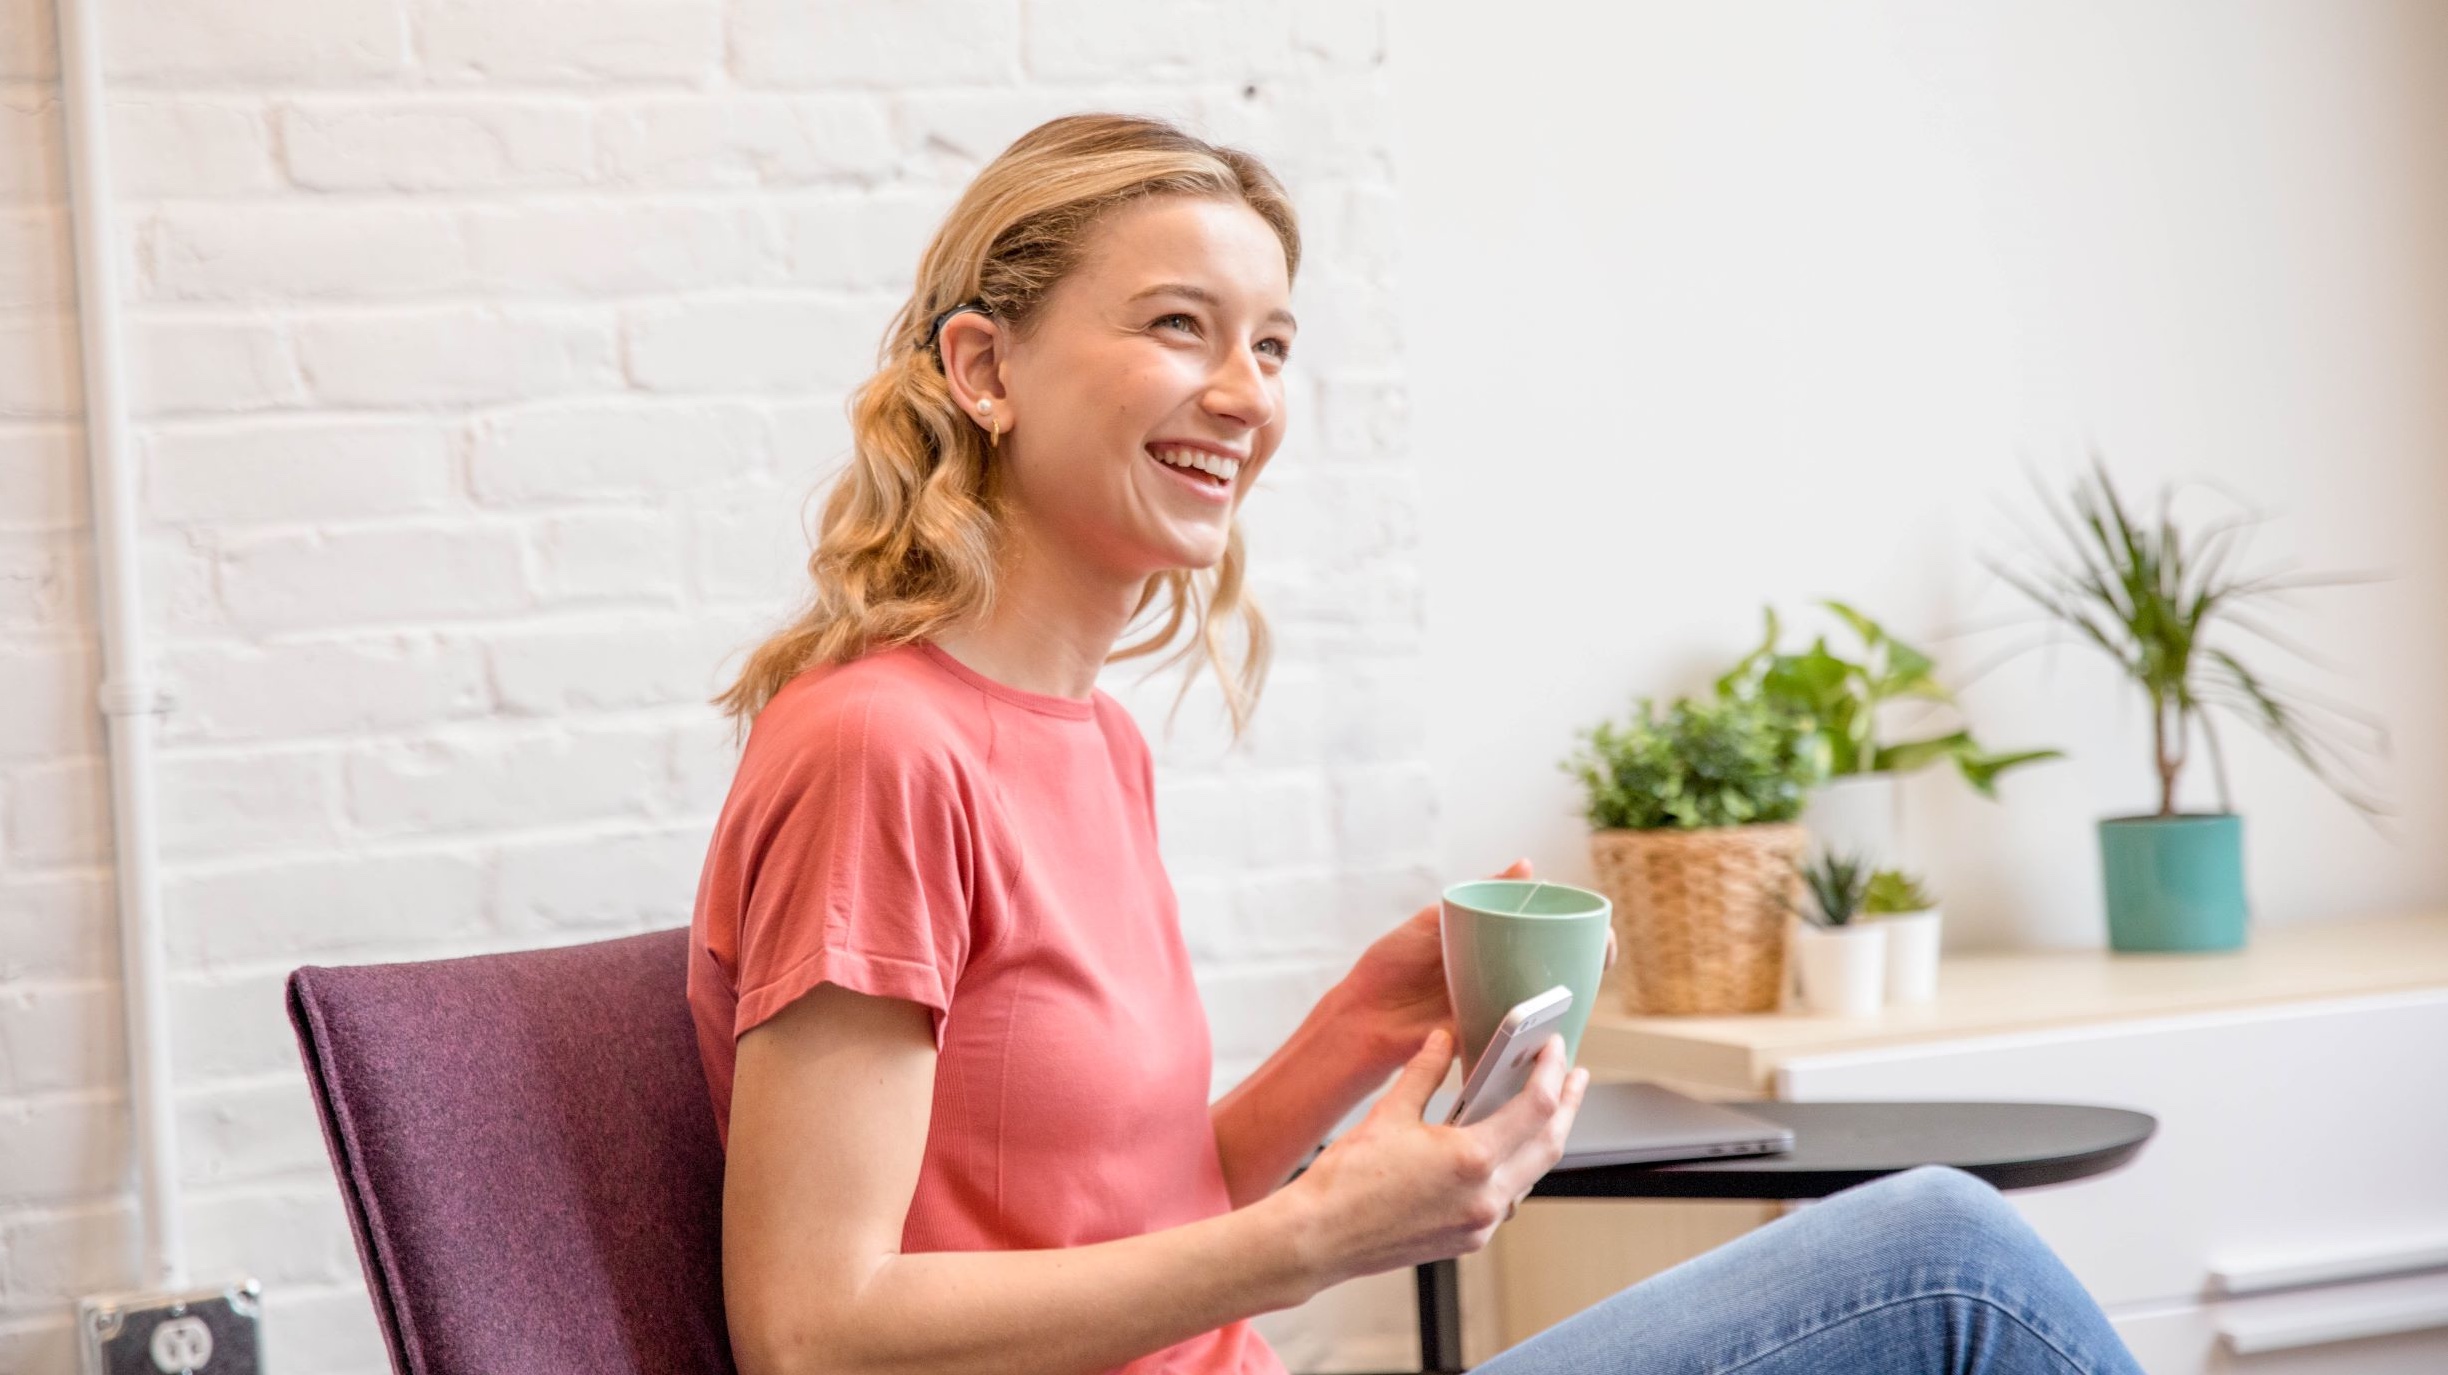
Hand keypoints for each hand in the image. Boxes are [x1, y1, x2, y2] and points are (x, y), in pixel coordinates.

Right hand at [1283, 1027, 1589, 1283]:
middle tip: (1574, 1076)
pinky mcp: (1467, 1240)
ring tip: (1542, 1109)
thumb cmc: (1348, 1181)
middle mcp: (1486, 1197)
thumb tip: (1442, 1039)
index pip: (1536, 1107)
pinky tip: (1502, 1148)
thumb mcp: (1389, 1113)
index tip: (1554, 1048)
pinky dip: (1514, 1168)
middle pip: (1549, 1144)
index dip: (1551, 1072)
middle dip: (1568, 1106)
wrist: (1320, 1238)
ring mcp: (1479, 1224)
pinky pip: (1507, 1198)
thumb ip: (1425, 1072)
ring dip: (1542, 1139)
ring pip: (1531, 1175)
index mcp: (1472, 1160)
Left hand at [1339, 859, 1617, 1073]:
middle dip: (1588, 959)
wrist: (1361, 1017)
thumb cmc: (1391, 967)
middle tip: (1604, 953)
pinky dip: (1546, 1029)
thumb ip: (1477, 898)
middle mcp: (1499, 976)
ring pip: (1547, 1001)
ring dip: (1574, 995)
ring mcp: (1496, 1008)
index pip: (1542, 934)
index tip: (1596, 925)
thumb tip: (1526, 866)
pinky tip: (1559, 1020)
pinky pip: (1526, 1033)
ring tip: (1590, 982)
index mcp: (1488, 947)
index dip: (1575, 930)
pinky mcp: (1489, 1037)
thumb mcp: (1434, 922)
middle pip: (1556, 967)